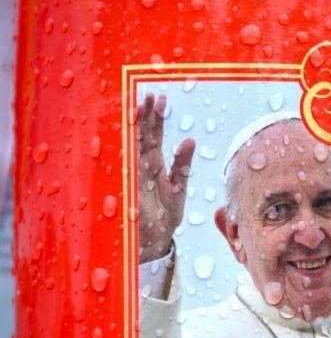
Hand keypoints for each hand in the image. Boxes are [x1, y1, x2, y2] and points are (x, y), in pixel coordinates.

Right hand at [137, 93, 195, 262]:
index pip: (153, 135)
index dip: (156, 117)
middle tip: (150, 95)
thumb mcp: (178, 187)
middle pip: (143, 136)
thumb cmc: (164, 215)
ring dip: (140, 129)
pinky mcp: (133, 191)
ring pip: (135, 148)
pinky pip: (133, 170)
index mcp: (154, 164)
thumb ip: (182, 165)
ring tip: (143, 107)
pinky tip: (153, 141)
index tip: (159, 97)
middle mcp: (142, 167)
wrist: (154, 242)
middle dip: (146, 116)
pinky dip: (140, 157)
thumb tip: (190, 140)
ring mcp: (136, 177)